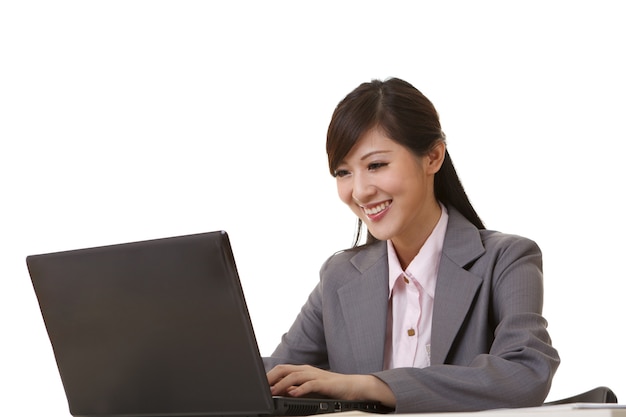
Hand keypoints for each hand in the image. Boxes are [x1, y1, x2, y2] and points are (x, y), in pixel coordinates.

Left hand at [266, 364, 395, 407]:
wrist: (353, 386)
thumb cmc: (332, 387)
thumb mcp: (310, 387)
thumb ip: (297, 388)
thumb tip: (281, 391)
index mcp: (302, 370)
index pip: (282, 369)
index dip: (269, 375)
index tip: (260, 385)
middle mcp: (307, 370)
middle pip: (284, 369)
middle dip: (271, 377)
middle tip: (262, 387)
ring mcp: (316, 375)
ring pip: (295, 376)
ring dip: (282, 383)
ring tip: (273, 391)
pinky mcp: (324, 383)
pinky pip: (310, 384)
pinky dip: (300, 389)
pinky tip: (293, 394)